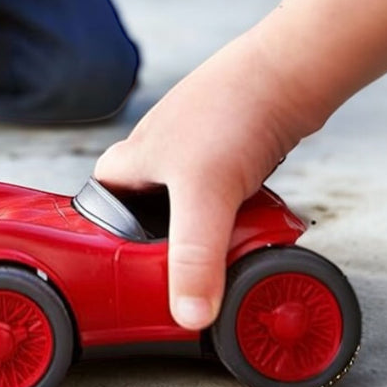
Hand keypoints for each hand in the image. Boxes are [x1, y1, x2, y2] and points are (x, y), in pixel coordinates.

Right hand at [94, 29, 308, 329]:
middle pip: (143, 204)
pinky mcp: (228, 142)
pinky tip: (250, 213)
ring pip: (186, 196)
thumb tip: (188, 315)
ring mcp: (193, 144)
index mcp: (131, 158)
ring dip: (202, 221)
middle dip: (161, 235)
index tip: (121, 267)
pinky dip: (231, 204)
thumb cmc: (232, 113)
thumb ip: (195, 258)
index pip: (98, 201)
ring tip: (222, 243)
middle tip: (179, 264)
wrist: (288, 71)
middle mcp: (156, 149)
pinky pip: (220, 186)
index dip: (105, 234)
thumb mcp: (206, 196)